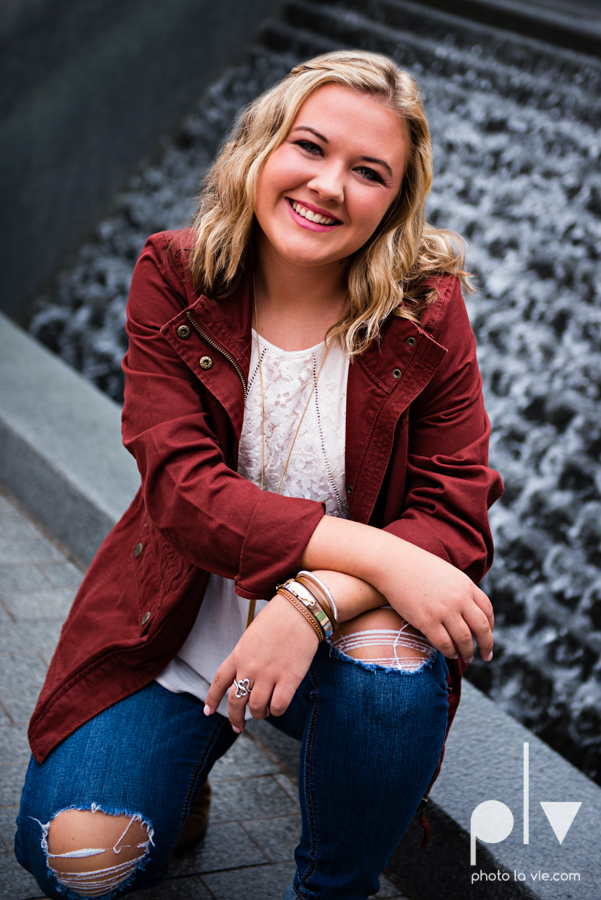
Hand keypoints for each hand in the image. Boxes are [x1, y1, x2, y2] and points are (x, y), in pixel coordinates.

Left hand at [204, 592, 318, 731]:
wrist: (300, 610)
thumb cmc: (278, 619)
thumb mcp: (252, 636)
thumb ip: (246, 657)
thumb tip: (246, 679)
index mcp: (238, 654)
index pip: (219, 682)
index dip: (212, 699)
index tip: (208, 712)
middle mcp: (249, 667)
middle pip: (235, 702)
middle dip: (235, 718)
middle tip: (237, 727)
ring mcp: (268, 674)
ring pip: (256, 708)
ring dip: (259, 714)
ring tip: (263, 712)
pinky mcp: (289, 679)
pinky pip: (277, 707)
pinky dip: (276, 711)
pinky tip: (278, 706)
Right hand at [372, 541, 493, 663]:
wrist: (393, 563)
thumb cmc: (416, 566)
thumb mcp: (446, 573)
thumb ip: (459, 589)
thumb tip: (467, 606)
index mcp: (466, 585)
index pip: (487, 611)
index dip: (490, 627)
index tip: (487, 636)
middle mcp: (459, 599)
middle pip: (482, 628)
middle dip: (486, 645)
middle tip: (486, 656)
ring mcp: (444, 610)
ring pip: (464, 639)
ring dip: (467, 652)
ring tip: (466, 658)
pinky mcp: (427, 621)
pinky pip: (445, 643)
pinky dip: (450, 652)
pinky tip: (450, 654)